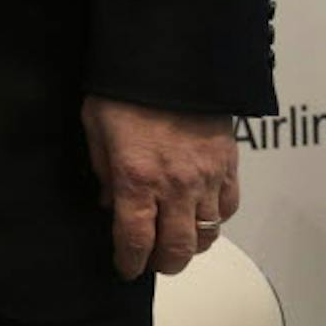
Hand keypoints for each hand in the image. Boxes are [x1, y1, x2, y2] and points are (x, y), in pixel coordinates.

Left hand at [80, 94, 238, 279]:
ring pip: (207, 232)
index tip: (125, 268)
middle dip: (163, 263)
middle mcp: (175, 184)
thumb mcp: (96, 126)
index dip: (129, 261)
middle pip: (176, 247)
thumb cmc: (125, 88)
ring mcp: (207, 177)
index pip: (135, 238)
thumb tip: (109, 203)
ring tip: (176, 242)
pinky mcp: (229, 164)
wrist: (170, 58)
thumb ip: (103, 170)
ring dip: (191, 245)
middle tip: (153, 263)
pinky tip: (200, 214)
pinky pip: (229, 207)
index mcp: (137, 177)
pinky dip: (216, 219)